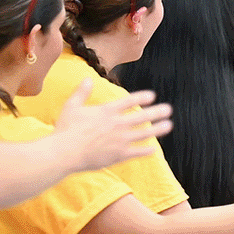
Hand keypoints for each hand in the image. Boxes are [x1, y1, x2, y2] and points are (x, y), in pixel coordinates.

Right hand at [54, 80, 175, 171]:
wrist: (65, 152)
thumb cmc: (66, 129)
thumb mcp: (72, 106)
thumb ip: (82, 92)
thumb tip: (88, 78)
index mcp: (107, 111)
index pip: (129, 101)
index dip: (142, 97)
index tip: (153, 96)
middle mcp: (117, 124)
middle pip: (142, 116)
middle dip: (157, 112)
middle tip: (168, 109)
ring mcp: (120, 140)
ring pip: (144, 133)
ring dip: (158, 129)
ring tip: (168, 125)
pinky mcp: (119, 155)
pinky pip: (137, 152)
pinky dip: (146, 150)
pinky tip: (153, 149)